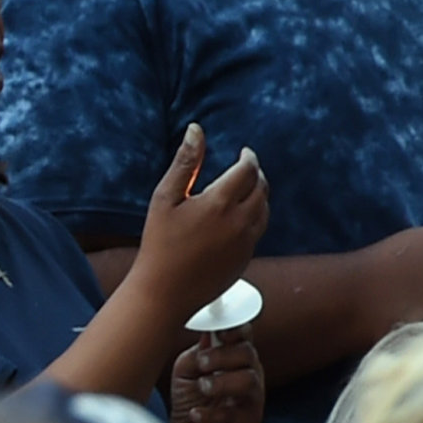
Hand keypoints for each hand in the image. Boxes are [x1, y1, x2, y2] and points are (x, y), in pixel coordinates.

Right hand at [129, 125, 268, 323]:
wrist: (164, 293)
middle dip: (256, 175)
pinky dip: (253, 218)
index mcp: (219, 203)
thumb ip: (185, 163)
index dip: (249, 157)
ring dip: (259, 196)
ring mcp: (246, 242)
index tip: (244, 152)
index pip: (248, 169)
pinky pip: (257, 231)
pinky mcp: (245, 259)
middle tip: (246, 169)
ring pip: (264, 210)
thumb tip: (196, 129)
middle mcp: (240, 221)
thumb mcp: (165, 199)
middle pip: (262, 188)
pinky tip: (236, 219)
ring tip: (244, 191)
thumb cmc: (158, 244)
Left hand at [169, 332, 264, 422]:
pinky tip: (195, 415)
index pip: (242, 336)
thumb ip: (195, 354)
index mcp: (235, 360)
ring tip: (202, 387)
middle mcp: (249, 377)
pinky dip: (212, 414)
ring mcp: (251, 402)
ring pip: (249, 380)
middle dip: (222, 355)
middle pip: (248, 354)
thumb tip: (206, 334)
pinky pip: (235, 415)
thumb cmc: (191, 405)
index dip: (234, 328)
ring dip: (221, 381)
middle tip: (202, 364)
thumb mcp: (185, 374)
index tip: (219, 329)